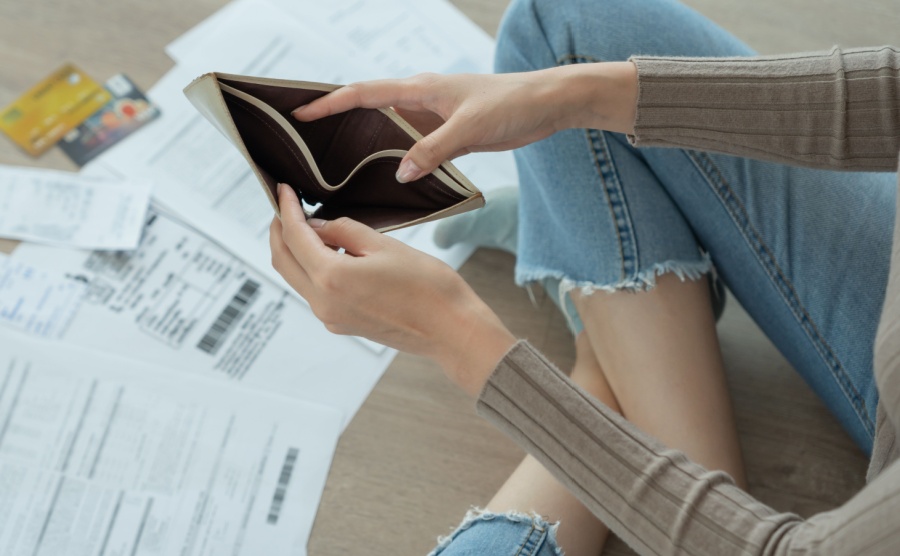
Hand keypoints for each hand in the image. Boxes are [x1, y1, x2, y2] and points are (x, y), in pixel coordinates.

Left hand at [269, 183, 516, 395]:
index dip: (286, 209)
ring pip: (296, 277)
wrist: (451, 329)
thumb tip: (317, 225)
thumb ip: (344, 231)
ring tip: (306, 224)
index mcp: (332, 278)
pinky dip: (311, 268)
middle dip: (279, 231)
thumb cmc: (428, 287)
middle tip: (285, 205)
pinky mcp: (342, 324)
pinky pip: (314, 292)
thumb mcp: (384, 245)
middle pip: (283, 261)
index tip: (284, 190)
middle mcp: (324, 303)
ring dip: (294, 250)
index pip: (294, 237)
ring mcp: (331, 318)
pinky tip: (327, 252)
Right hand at [292, 62, 637, 181]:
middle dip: (335, 123)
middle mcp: (420, 101)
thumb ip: (434, 151)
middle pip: (367, 110)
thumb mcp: (470, 128)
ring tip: (335, 169)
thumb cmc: (511, 104)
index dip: (329, 103)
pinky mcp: (446, 134)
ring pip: (387, 132)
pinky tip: (386, 180)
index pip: (363, 93)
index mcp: (420, 89)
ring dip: (365, 147)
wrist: (546, 105)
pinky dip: (395, 161)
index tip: (299, 113)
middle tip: (304, 143)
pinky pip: (411, 148)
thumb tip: (400, 175)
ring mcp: (431, 118)